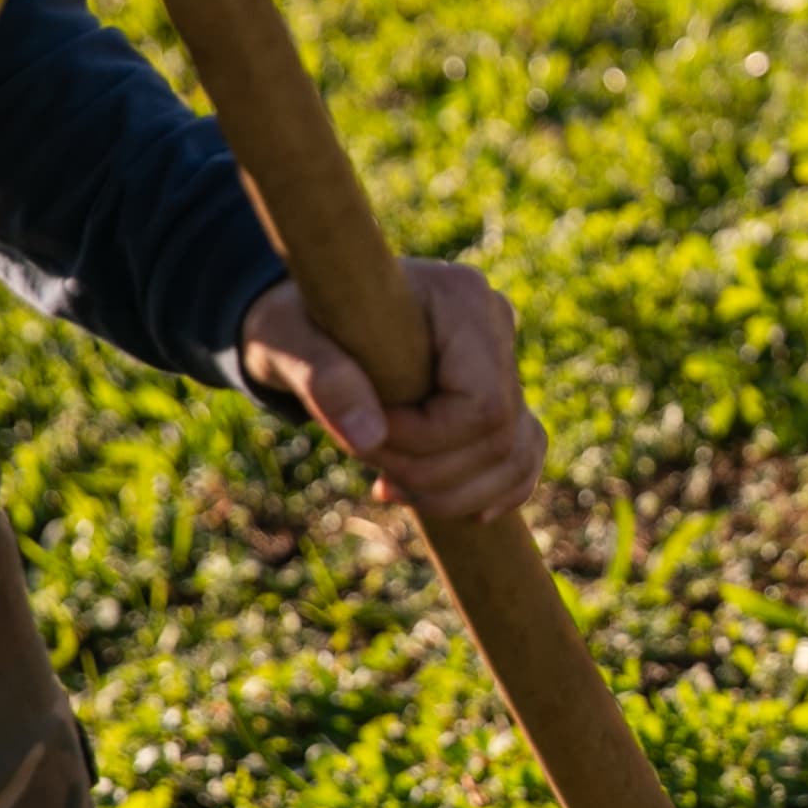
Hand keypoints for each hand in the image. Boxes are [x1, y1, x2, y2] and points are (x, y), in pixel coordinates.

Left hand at [239, 265, 547, 522]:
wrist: (306, 320)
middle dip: (433, 474)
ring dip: (457, 494)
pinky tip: (455, 509)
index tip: (366, 440)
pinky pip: (522, 457)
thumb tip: (370, 439)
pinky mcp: (500, 395)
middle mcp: (494, 324)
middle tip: (374, 473)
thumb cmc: (293, 321)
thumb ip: (322, 378)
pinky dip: (493, 492)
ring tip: (393, 489)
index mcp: (460, 297)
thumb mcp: (285, 339)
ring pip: (514, 454)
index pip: (480, 401)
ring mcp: (503, 360)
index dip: (426, 440)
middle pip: (499, 435)